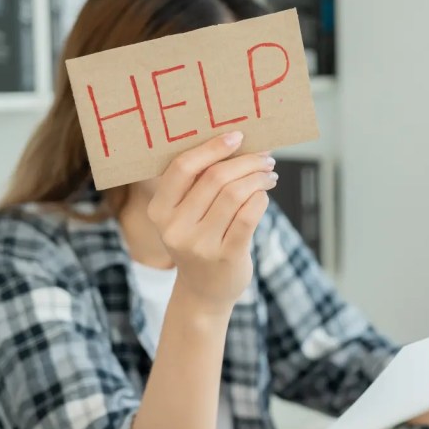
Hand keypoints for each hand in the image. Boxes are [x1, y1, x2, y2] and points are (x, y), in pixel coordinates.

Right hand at [146, 131, 276, 315]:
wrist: (204, 293)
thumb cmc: (199, 241)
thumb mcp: (185, 216)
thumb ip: (199, 185)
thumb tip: (237, 142)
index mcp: (159, 211)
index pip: (182, 168)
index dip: (211, 148)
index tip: (236, 136)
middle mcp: (175, 228)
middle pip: (215, 178)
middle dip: (246, 161)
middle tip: (265, 157)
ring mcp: (200, 245)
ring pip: (235, 194)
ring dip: (258, 178)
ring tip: (269, 174)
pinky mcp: (225, 257)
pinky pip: (249, 215)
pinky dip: (261, 199)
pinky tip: (265, 195)